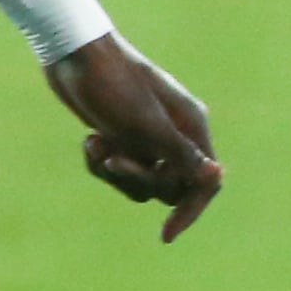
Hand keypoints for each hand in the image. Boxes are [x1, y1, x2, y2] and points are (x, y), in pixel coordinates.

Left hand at [44, 34, 223, 239]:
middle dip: (139, 181)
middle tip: (114, 162)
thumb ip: (181, 155)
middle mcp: (175, 134)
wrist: (74, 55)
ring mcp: (148, 137)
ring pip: (142, 182)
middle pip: (170, 187)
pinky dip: (101, 162)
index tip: (165, 235)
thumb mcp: (146, 126)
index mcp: (190, 127)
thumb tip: (216, 177)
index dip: (189, 211)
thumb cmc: (114, 85)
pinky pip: (119, 170)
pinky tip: (89, 140)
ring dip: (115, 173)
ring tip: (96, 145)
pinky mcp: (124, 136)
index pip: (204, 183)